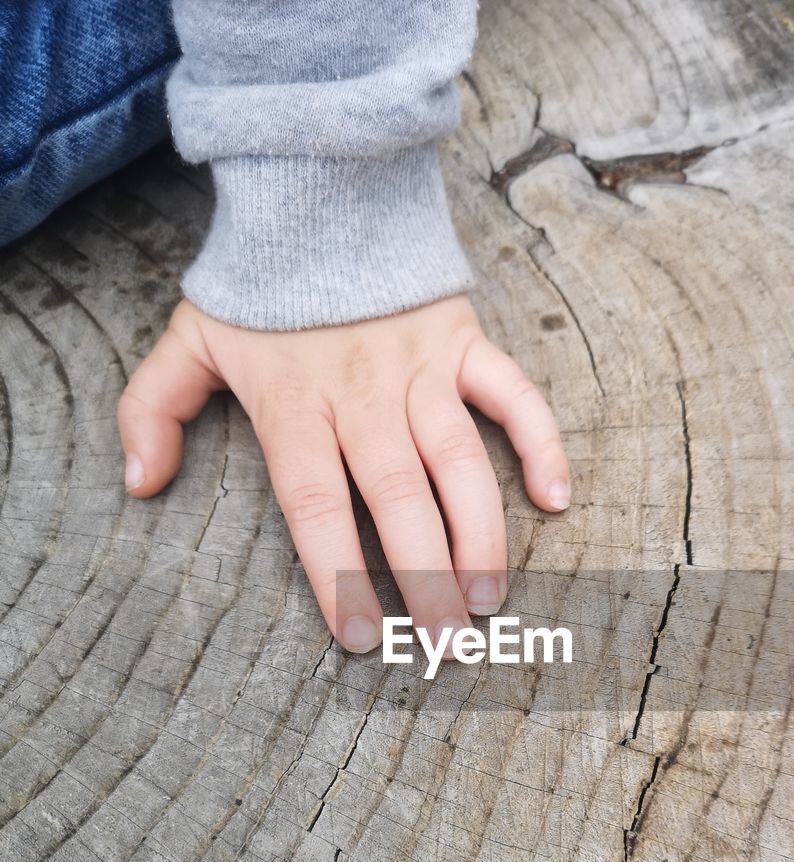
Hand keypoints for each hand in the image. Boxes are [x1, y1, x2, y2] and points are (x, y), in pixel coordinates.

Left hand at [117, 296, 569, 651]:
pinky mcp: (462, 342)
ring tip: (491, 598)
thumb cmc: (260, 284)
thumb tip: (140, 482)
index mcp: (295, 404)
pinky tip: (557, 498)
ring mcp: (420, 368)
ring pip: (459, 462)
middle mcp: (362, 395)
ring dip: (480, 534)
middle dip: (425, 579)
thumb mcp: (191, 338)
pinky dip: (540, 442)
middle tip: (445, 643)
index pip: (318, 505)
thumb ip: (151, 407)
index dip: (339, 576)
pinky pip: (513, 395)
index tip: (363, 638)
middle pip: (398, 499)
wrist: (320, 189)